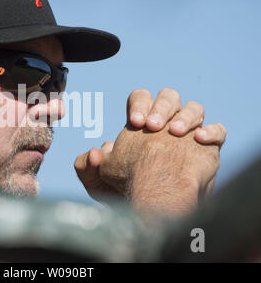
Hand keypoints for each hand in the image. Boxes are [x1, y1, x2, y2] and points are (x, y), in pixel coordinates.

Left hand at [74, 88, 225, 213]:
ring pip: (194, 108)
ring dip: (186, 116)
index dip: (139, 104)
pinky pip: (218, 130)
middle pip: (169, 96)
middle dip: (161, 107)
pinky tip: (199, 140)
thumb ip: (87, 165)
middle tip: (153, 127)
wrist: (156, 208)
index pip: (141, 97)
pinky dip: (212, 131)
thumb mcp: (100, 180)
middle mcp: (165, 125)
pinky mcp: (208, 148)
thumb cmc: (127, 192)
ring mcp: (188, 134)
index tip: (136, 123)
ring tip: (176, 133)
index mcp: (143, 125)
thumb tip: (94, 152)